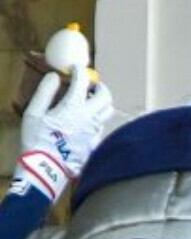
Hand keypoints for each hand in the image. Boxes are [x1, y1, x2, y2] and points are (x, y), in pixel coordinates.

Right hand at [13, 68, 112, 202]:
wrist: (46, 170)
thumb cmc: (37, 140)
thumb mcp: (34, 113)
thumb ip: (45, 91)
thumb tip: (55, 77)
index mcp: (73, 107)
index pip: (83, 81)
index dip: (79, 71)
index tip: (75, 69)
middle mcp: (89, 118)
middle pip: (106, 96)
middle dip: (100, 87)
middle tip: (90, 86)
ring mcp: (95, 133)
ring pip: (108, 112)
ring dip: (101, 103)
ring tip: (90, 103)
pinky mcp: (95, 146)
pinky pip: (102, 128)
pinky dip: (97, 120)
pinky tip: (87, 123)